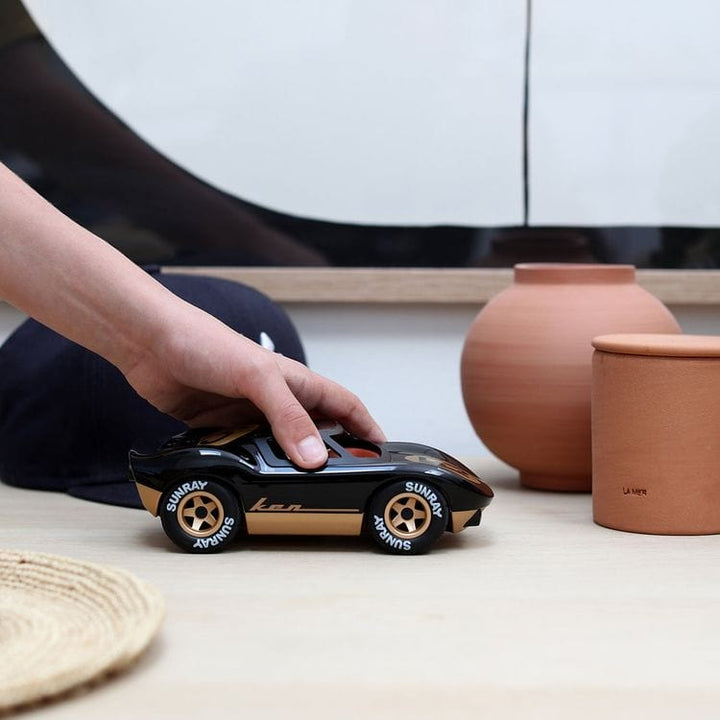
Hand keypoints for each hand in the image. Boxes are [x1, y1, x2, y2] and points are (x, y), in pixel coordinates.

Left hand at [120, 301, 385, 467]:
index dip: (366, 427)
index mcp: (295, 382)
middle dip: (331, 456)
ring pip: (279, 449)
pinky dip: (250, 469)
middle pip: (315, 432)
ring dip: (287, 468)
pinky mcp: (220, 429)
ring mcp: (248, 415)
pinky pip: (244, 455)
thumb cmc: (205, 342)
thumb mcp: (257, 377)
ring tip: (298, 494)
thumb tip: (315, 457)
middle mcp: (275, 400)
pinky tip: (251, 484)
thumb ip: (287, 416)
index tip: (383, 453)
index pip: (344, 405)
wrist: (150, 343)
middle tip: (342, 484)